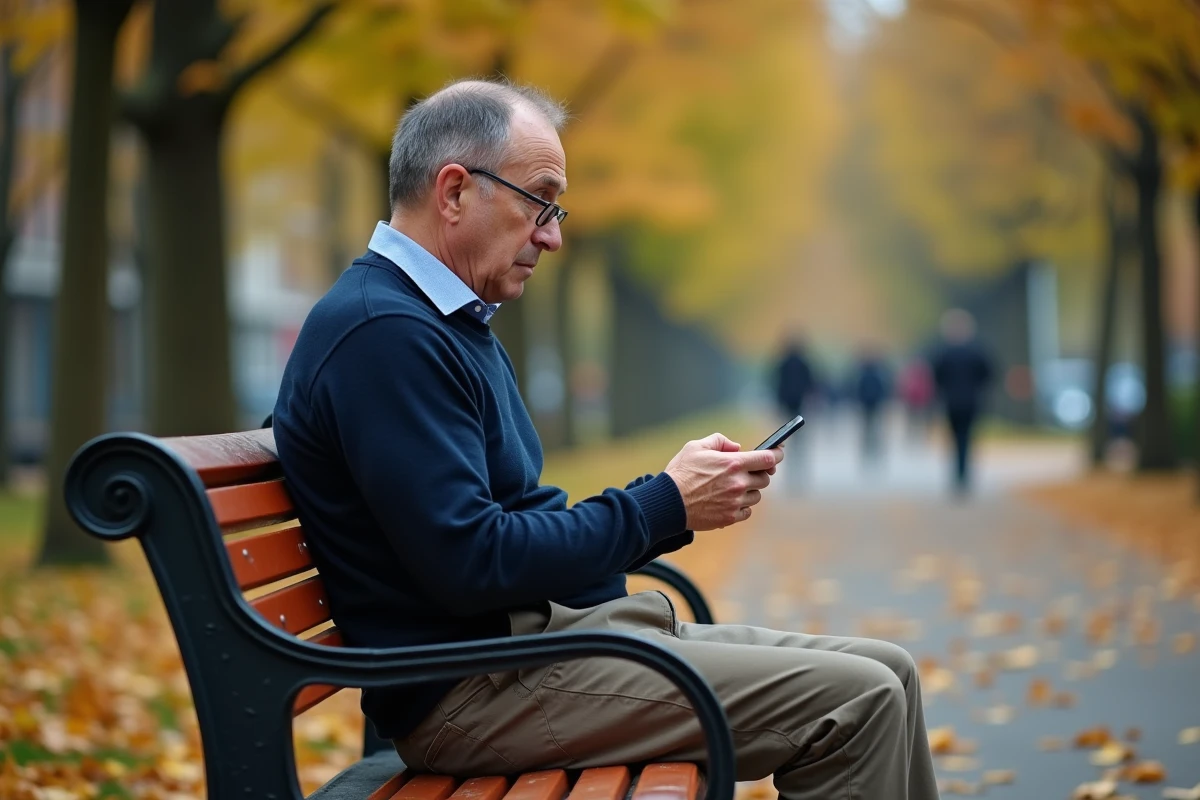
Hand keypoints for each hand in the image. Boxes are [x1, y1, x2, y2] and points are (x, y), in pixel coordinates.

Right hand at [664, 433, 782, 530]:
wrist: (668, 502)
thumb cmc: (681, 473)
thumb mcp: (696, 446)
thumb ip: (720, 441)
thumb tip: (736, 447)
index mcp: (733, 464)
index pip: (768, 458)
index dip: (777, 454)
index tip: (779, 452)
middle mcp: (738, 483)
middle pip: (765, 479)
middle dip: (759, 473)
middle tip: (747, 472)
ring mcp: (735, 502)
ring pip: (756, 496)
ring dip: (750, 490)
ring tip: (732, 488)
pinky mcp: (730, 517)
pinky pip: (747, 511)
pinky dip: (742, 506)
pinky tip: (729, 501)